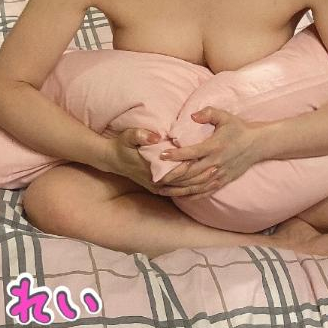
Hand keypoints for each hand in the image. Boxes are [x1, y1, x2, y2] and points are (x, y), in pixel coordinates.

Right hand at [103, 128, 218, 197]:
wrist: (111, 159)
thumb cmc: (121, 145)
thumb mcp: (127, 136)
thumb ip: (140, 135)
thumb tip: (154, 137)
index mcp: (150, 170)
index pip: (173, 172)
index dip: (188, 166)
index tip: (202, 159)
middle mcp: (155, 183)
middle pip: (181, 183)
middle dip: (198, 176)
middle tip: (216, 168)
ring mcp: (157, 188)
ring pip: (182, 190)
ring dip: (198, 185)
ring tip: (214, 176)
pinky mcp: (159, 188)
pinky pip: (178, 192)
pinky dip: (191, 190)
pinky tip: (204, 186)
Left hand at [154, 106, 258, 198]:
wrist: (258, 144)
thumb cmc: (239, 128)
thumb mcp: (224, 116)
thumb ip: (208, 113)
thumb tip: (192, 115)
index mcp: (214, 146)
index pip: (192, 153)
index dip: (176, 155)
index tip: (162, 155)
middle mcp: (216, 163)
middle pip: (190, 173)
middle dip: (172, 177)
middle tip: (155, 179)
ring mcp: (219, 174)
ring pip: (196, 185)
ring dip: (178, 189)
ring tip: (162, 190)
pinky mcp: (223, 181)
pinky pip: (205, 192)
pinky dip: (192, 195)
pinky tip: (180, 196)